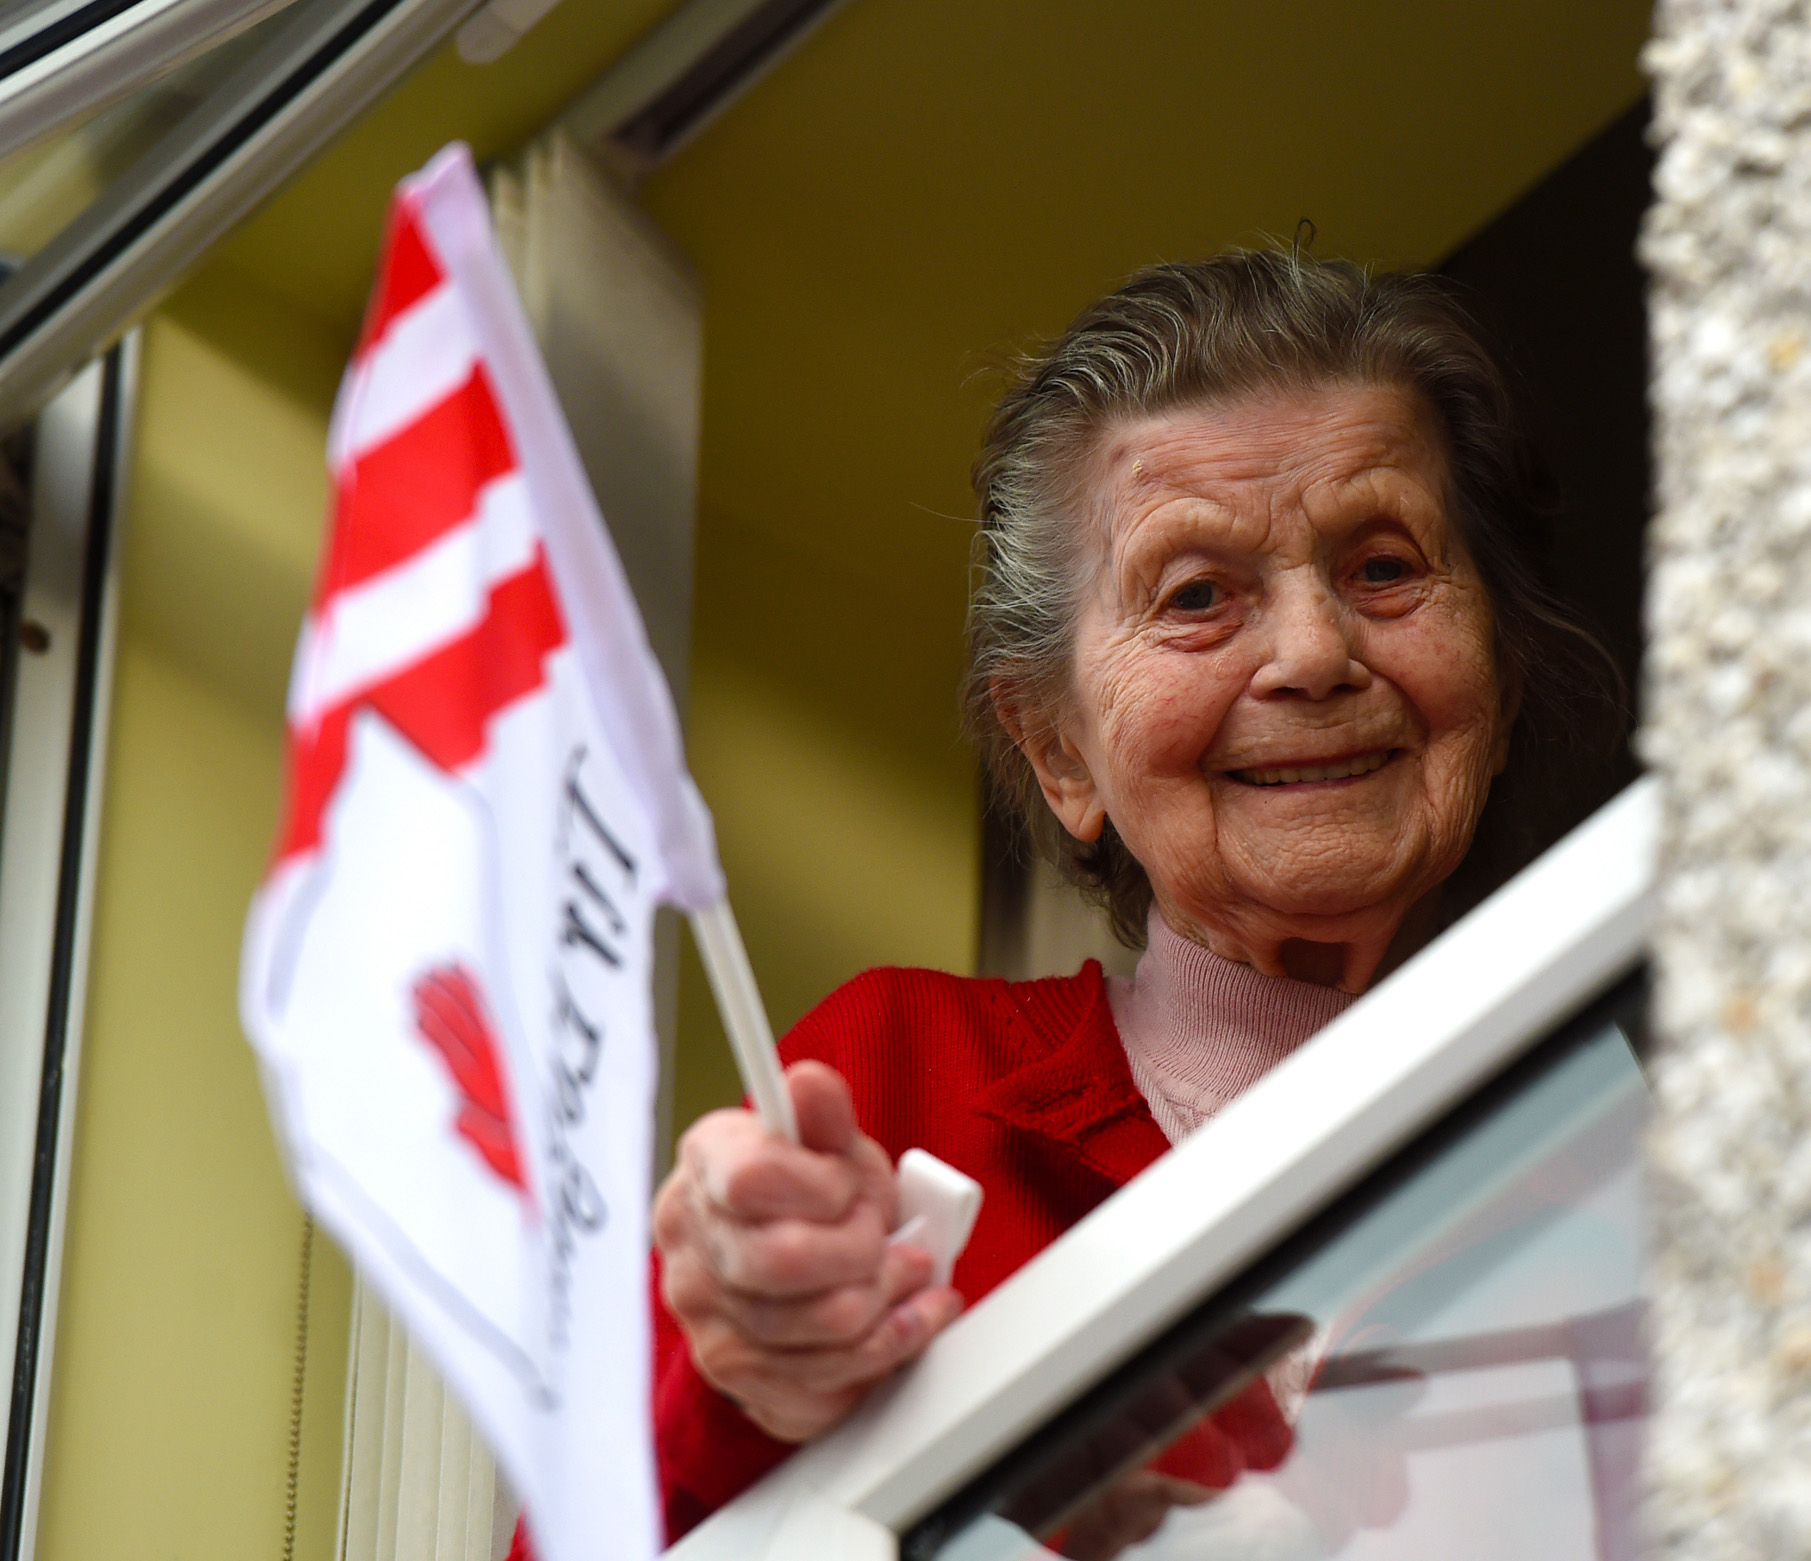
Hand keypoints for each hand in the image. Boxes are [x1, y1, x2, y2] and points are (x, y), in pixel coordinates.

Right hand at [652, 1061, 963, 1441]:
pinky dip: (889, 1345)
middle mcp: (691, 1241)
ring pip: (822, 1327)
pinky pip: (830, 1376)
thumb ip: (824, 1116)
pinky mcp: (736, 1372)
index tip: (848, 1184)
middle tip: (885, 1235)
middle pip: (785, 1262)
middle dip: (864, 1249)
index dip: (822, 1186)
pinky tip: (906, 1316)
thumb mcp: (827, 1144)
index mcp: (707, 1165)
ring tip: (906, 1272)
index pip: (752, 1178)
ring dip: (889, 1298)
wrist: (790, 1261)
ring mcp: (706, 1314)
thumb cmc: (813, 1194)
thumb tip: (810, 1082)